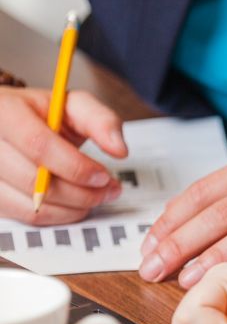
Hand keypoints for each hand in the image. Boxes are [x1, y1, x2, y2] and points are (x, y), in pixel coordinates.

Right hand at [0, 85, 126, 222]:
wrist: (13, 126)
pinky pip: (28, 217)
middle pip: (37, 182)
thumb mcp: (71, 106)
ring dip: (74, 208)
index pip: (38, 145)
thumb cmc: (42, 116)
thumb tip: (119, 149)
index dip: (76, 166)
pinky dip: (59, 215)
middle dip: (82, 193)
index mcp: (4, 111)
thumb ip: (100, 120)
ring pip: (34, 206)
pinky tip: (74, 203)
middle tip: (108, 190)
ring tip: (95, 196)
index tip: (103, 175)